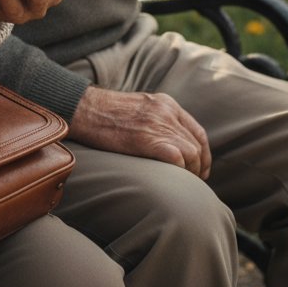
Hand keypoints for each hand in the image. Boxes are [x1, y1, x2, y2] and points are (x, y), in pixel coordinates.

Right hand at [69, 87, 211, 178]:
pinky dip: (180, 172)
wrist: (84, 108)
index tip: (199, 168)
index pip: (197, 131)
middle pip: (197, 144)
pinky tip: (173, 179)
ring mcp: (158, 124)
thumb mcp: (138, 107)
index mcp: (165, 103)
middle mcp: (166, 112)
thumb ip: (156, 119)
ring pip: (192, 154)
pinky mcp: (148, 140)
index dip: (203, 153)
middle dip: (199, 166)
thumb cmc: (104, 113)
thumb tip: (168, 141)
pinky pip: (179, 159)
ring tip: (182, 183)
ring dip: (191, 172)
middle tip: (192, 181)